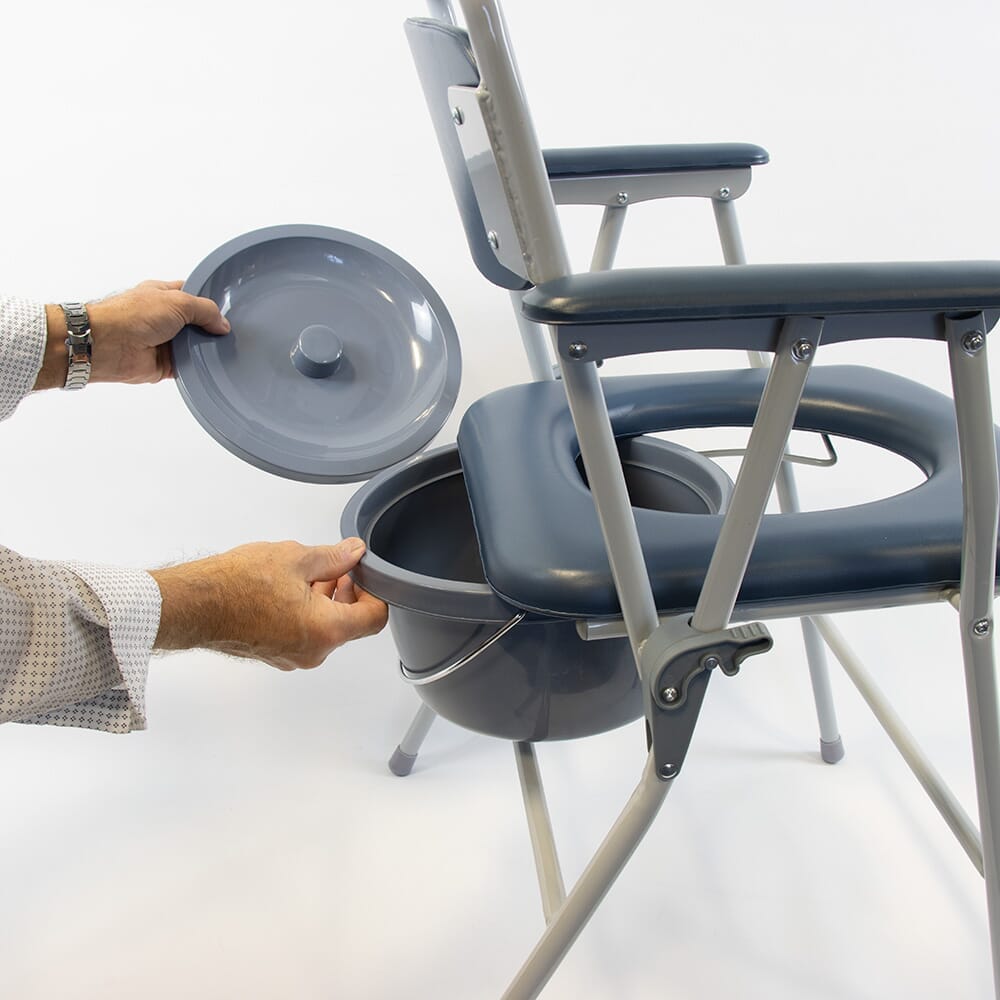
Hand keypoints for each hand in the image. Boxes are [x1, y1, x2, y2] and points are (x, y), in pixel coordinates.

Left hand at [38, 279, 229, 388]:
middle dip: (212, 329)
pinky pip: (190, 366)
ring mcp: (165, 341)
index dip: (211, 302)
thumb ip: (205, 310)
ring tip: (222, 349)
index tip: (229, 309)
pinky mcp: (166, 364)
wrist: (107, 345)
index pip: (194, 296)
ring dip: (205, 349)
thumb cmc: (130, 316)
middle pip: (199, 323)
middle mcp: (165, 318)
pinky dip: (198, 367)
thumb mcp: (178, 301)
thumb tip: (222, 324)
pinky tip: (209, 366)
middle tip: (229, 333)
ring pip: (196, 346)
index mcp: (165, 295)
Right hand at [150, 538, 388, 670]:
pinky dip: (306, 612)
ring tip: (308, 573)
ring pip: (325, 628)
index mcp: (326, 630)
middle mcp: (313, 652)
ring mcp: (293, 657)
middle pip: (350, 623)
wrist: (192, 605)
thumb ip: (334, 557)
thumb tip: (355, 552)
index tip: (365, 574)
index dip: (376, 592)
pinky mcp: (275, 655)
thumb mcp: (295, 558)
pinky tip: (289, 588)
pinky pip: (304, 634)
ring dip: (325, 600)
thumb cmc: (236, 584)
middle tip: (338, 566)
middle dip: (348, 592)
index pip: (374, 618)